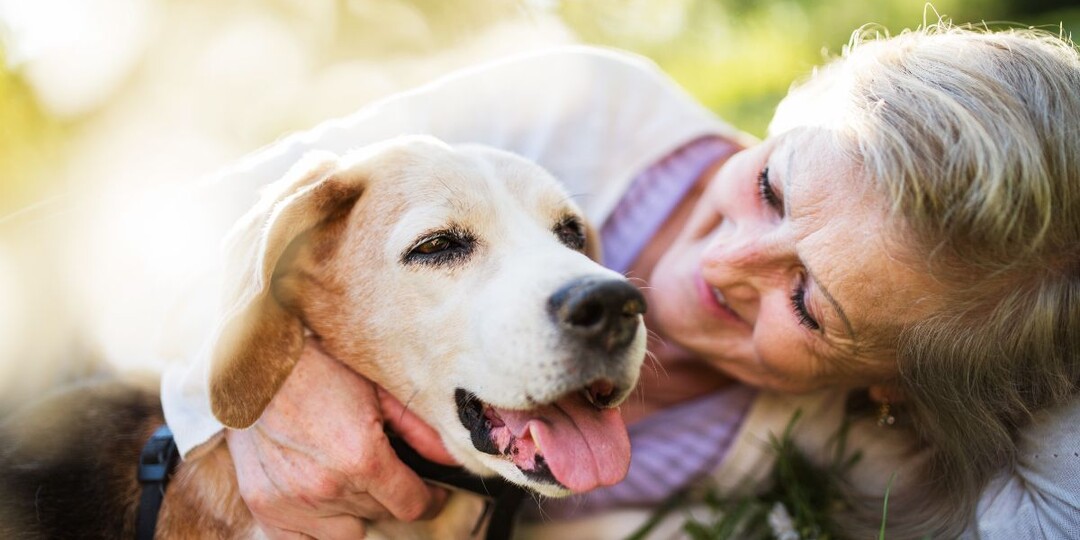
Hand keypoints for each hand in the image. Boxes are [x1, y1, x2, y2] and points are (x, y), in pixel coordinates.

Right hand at [225, 341, 454, 538]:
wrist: (256, 366)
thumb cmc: (320, 371)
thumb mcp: (379, 392)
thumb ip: (420, 431)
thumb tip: (450, 458)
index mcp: (362, 458)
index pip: (412, 506)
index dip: (430, 500)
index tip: (431, 492)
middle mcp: (327, 488)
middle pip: (381, 515)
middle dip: (389, 494)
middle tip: (381, 467)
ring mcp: (293, 503)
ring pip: (347, 532)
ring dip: (355, 510)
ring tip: (347, 478)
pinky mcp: (266, 508)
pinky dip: (317, 528)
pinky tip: (321, 501)